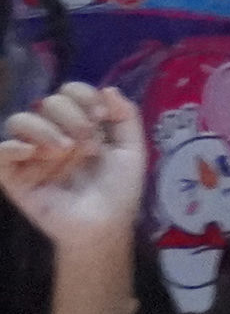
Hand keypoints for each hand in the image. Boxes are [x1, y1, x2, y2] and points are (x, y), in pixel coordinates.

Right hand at [0, 86, 146, 260]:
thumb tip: (108, 88)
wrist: (105, 224)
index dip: (83, 95)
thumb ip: (125, 116)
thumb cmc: (119, 188)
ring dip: (45, 127)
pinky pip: (1, 153)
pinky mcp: (15, 178)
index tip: (101, 115)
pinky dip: (11, 146)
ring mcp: (32, 155)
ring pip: (19, 120)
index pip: (69, 92)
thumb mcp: (132, 149)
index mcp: (78, 124)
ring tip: (64, 148)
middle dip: (72, 116)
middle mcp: (53, 135)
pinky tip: (31, 151)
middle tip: (88, 143)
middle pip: (48, 102)